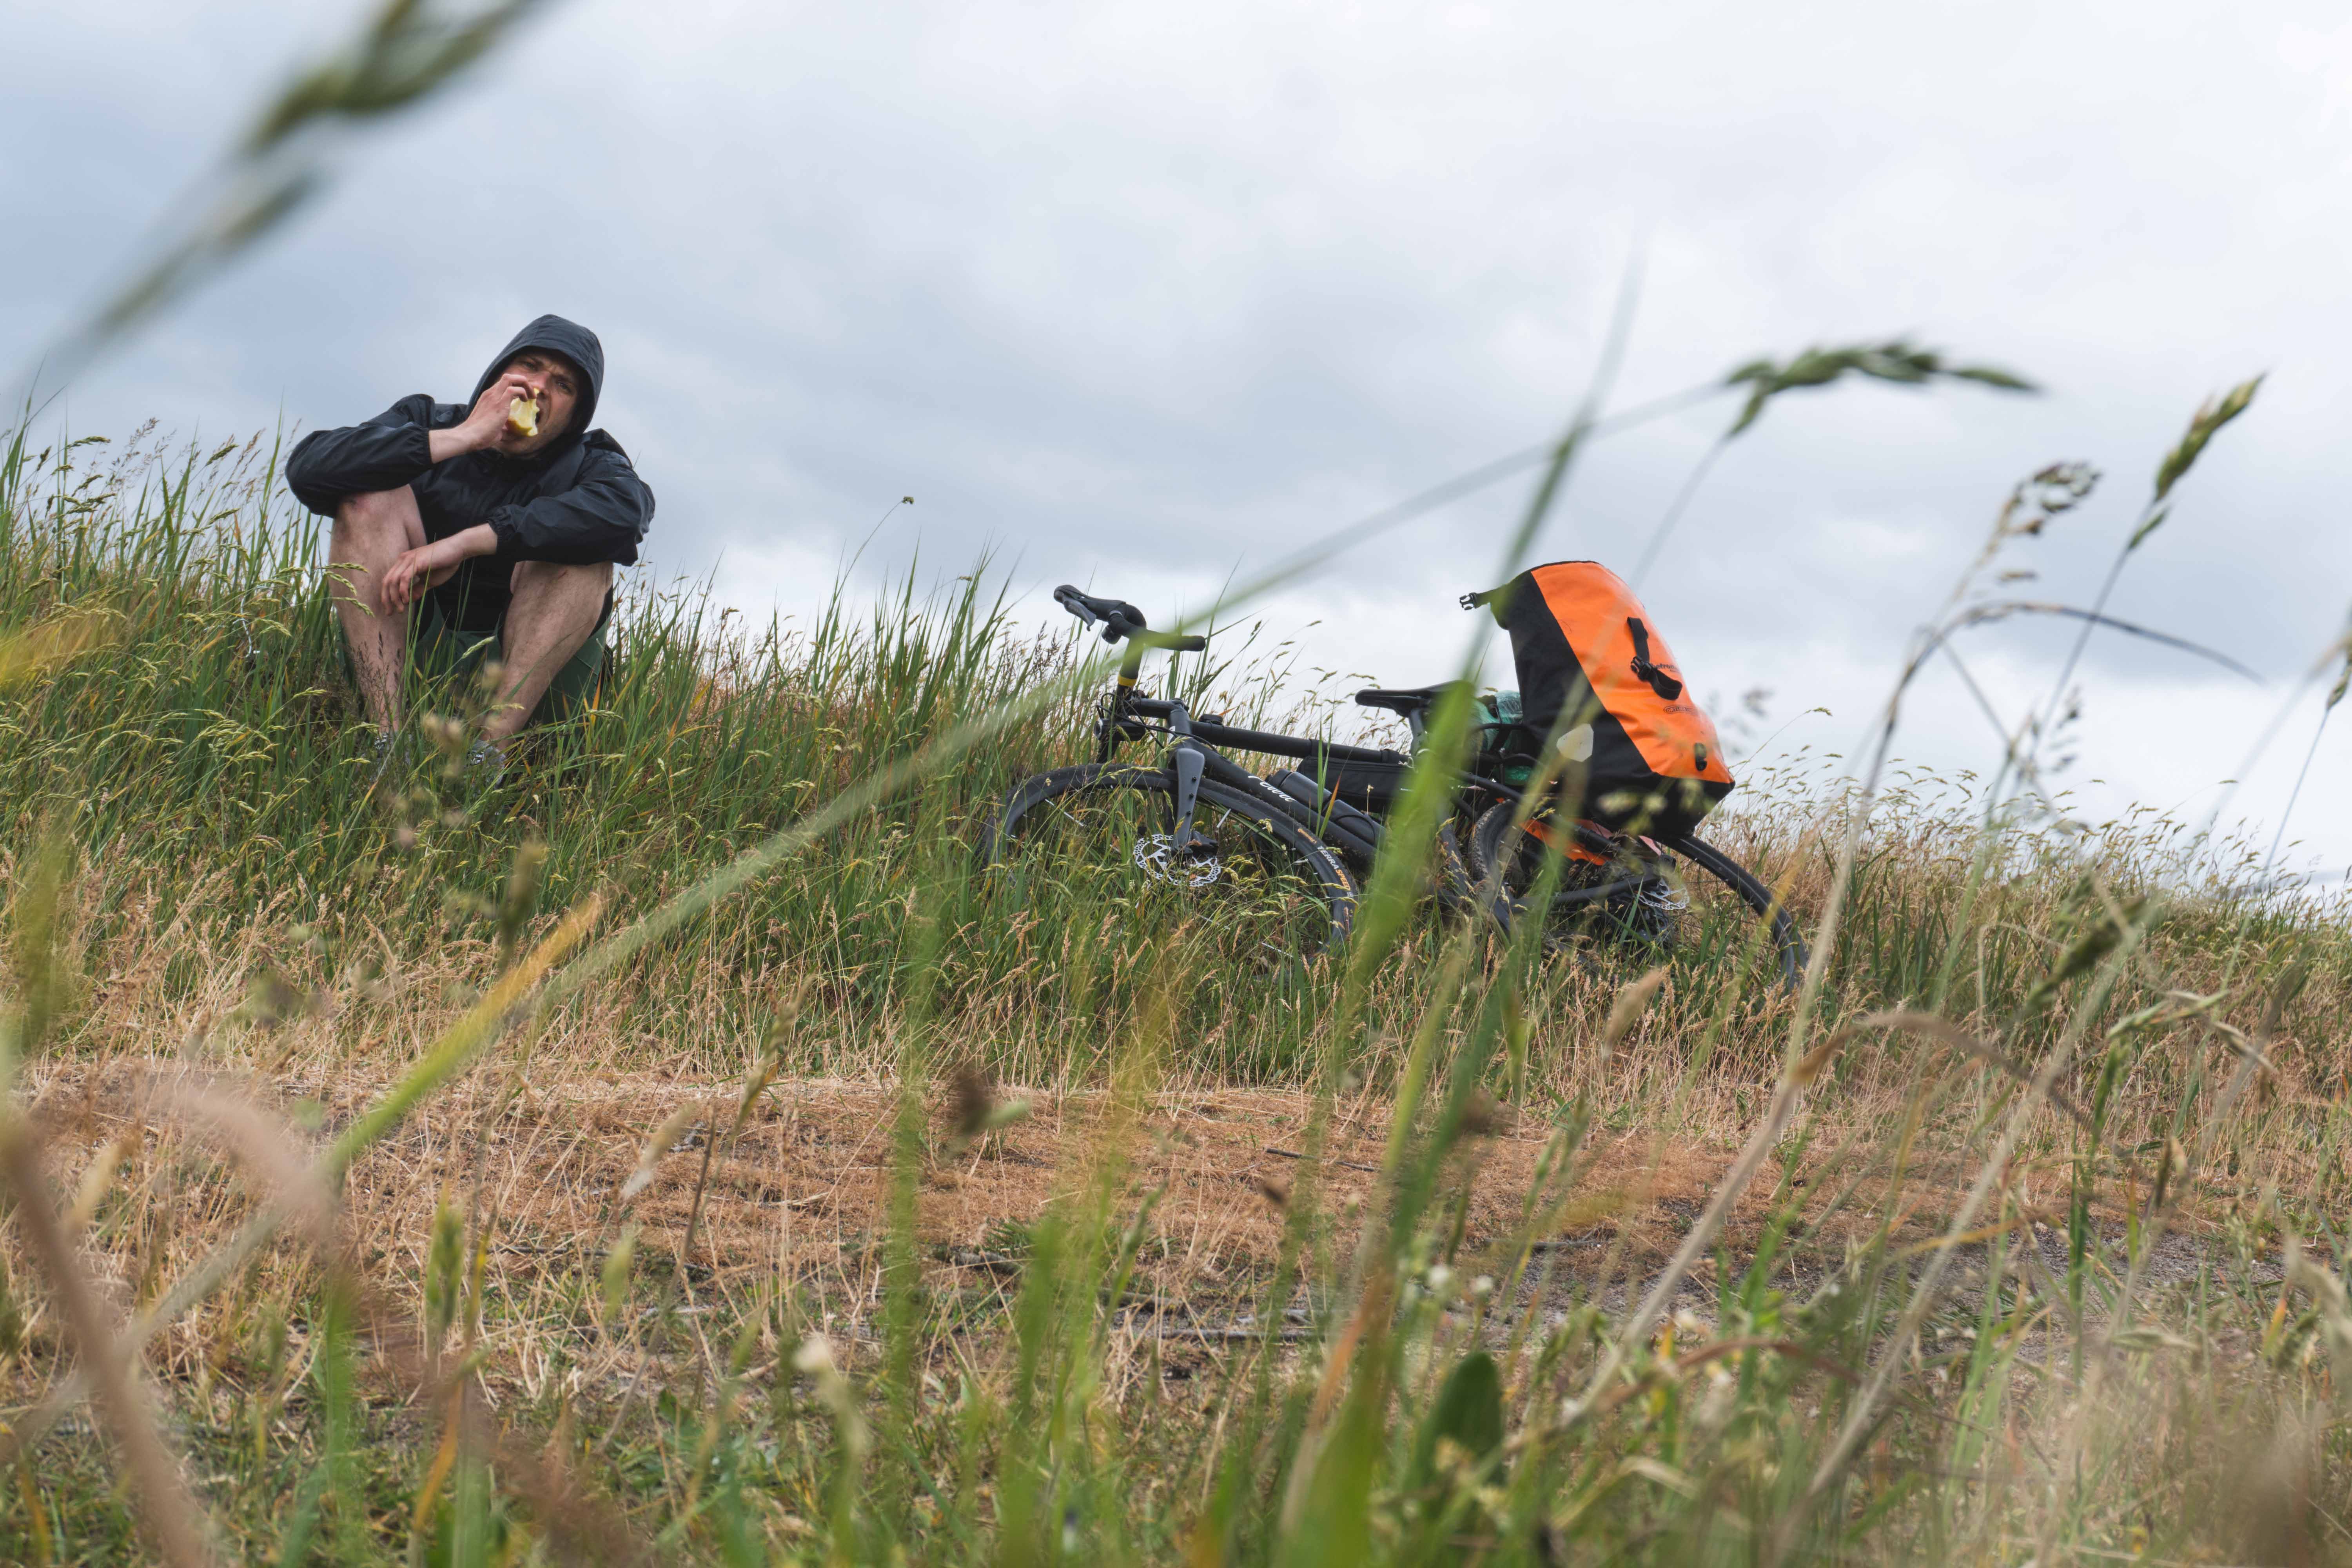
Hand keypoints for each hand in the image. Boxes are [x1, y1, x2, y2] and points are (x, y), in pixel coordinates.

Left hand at [379, 525, 496, 613]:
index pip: (389, 580)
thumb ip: (418, 589)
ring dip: (395, 597)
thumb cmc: (445, 563)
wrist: (457, 550)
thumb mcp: (429, 580)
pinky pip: (404, 578)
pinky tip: (407, 600)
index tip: (390, 609)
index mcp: (404, 563)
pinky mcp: (416, 562)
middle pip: (387, 581)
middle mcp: (403, 560)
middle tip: (391, 612)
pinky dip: (403, 590)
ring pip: (393, 581)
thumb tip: (409, 600)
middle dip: (387, 599)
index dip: (387, 596)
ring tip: (400, 609)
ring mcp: (408, 559)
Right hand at [435, 372, 542, 460]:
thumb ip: (505, 427)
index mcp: (488, 397)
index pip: (504, 384)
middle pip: (508, 377)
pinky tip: (525, 401)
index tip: (526, 396)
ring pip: (511, 378)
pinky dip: (523, 392)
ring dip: (524, 385)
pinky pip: (514, 389)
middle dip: (523, 382)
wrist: (469, 436)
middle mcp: (491, 393)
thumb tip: (515, 432)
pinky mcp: (499, 403)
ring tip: (531, 397)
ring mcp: (494, 396)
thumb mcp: (495, 428)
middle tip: (531, 394)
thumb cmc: (480, 435)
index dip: (517, 386)